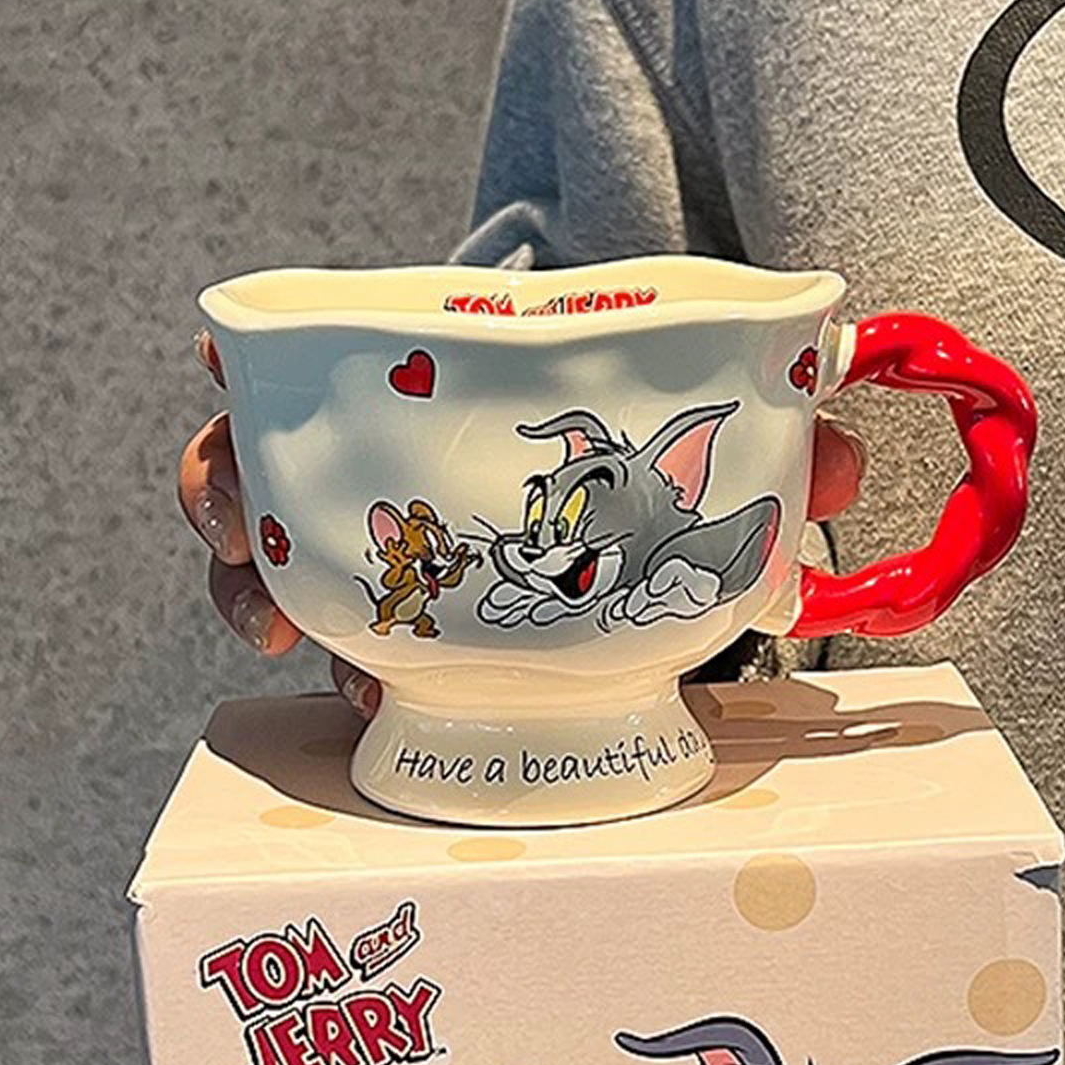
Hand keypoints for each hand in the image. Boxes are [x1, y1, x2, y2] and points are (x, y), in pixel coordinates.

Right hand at [177, 329, 864, 717]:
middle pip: (254, 465)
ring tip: (278, 633)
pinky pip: (336, 649)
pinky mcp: (401, 631)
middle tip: (239, 536)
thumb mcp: (700, 436)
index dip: (253, 377)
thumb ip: (770, 432)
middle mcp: (387, 469)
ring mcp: (384, 553)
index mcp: (435, 398)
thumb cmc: (651, 459)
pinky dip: (331, 669)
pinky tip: (355, 694)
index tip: (227, 383)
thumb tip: (840, 459)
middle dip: (224, 494)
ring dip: (251, 593)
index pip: (311, 370)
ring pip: (269, 561)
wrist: (647, 512)